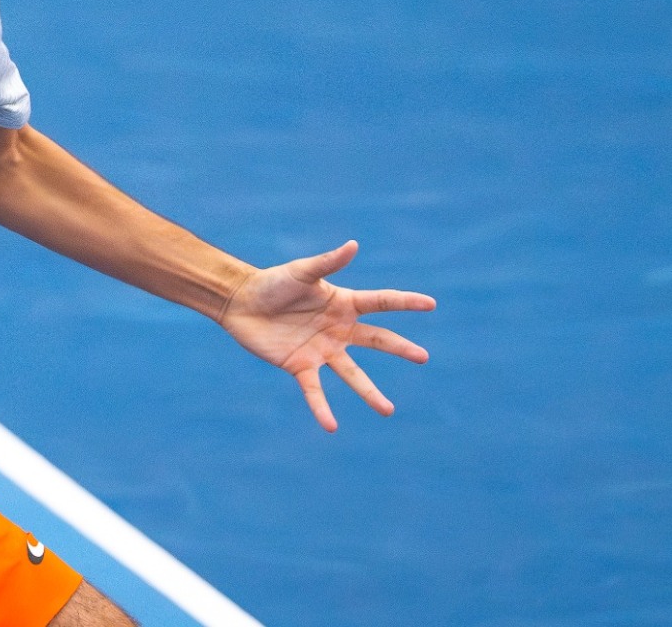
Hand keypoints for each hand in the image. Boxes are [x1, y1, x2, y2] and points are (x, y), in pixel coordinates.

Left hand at [219, 241, 434, 431]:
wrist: (240, 302)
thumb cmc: (272, 282)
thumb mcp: (302, 271)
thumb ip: (328, 262)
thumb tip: (354, 245)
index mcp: (343, 304)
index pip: (381, 303)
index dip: (405, 302)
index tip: (431, 304)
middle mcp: (338, 329)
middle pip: (376, 340)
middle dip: (400, 348)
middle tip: (423, 357)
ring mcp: (322, 350)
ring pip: (352, 374)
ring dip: (369, 393)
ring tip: (388, 410)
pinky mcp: (300, 366)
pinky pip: (315, 391)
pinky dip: (322, 408)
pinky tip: (331, 427)